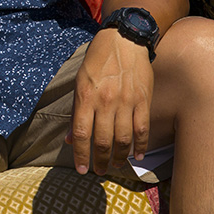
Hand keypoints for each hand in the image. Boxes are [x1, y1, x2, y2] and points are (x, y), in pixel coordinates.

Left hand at [66, 29, 153, 174]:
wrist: (124, 41)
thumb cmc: (97, 61)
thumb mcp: (80, 82)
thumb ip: (76, 111)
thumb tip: (70, 139)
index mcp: (86, 96)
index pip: (81, 133)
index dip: (80, 155)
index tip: (81, 170)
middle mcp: (106, 101)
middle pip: (102, 140)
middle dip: (99, 160)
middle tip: (99, 172)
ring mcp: (126, 101)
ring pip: (123, 139)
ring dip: (119, 157)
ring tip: (115, 166)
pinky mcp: (143, 100)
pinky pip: (142, 129)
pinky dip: (140, 146)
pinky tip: (136, 156)